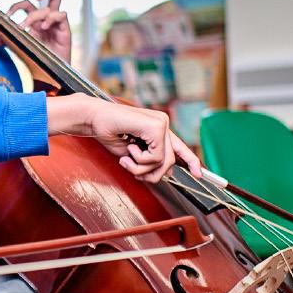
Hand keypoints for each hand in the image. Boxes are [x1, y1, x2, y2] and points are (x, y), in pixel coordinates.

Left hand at [0, 0, 69, 59]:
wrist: (49, 73)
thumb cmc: (36, 58)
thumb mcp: (18, 47)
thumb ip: (4, 41)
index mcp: (34, 20)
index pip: (27, 4)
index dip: (16, 6)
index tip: (8, 15)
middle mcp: (46, 18)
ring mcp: (56, 22)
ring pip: (55, 0)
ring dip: (40, 12)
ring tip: (35, 25)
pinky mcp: (64, 29)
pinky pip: (61, 15)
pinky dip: (51, 18)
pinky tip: (44, 27)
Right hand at [48, 94, 201, 183]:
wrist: (94, 118)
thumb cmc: (108, 132)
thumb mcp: (130, 153)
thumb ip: (146, 162)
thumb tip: (161, 174)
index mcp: (157, 128)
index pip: (179, 147)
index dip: (190, 160)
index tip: (199, 174)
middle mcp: (163, 124)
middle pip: (170, 161)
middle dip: (151, 174)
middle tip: (131, 170)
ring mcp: (161, 123)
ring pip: (164, 161)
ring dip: (142, 168)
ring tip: (126, 160)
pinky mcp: (156, 126)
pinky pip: (156, 157)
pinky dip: (139, 161)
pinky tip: (128, 149)